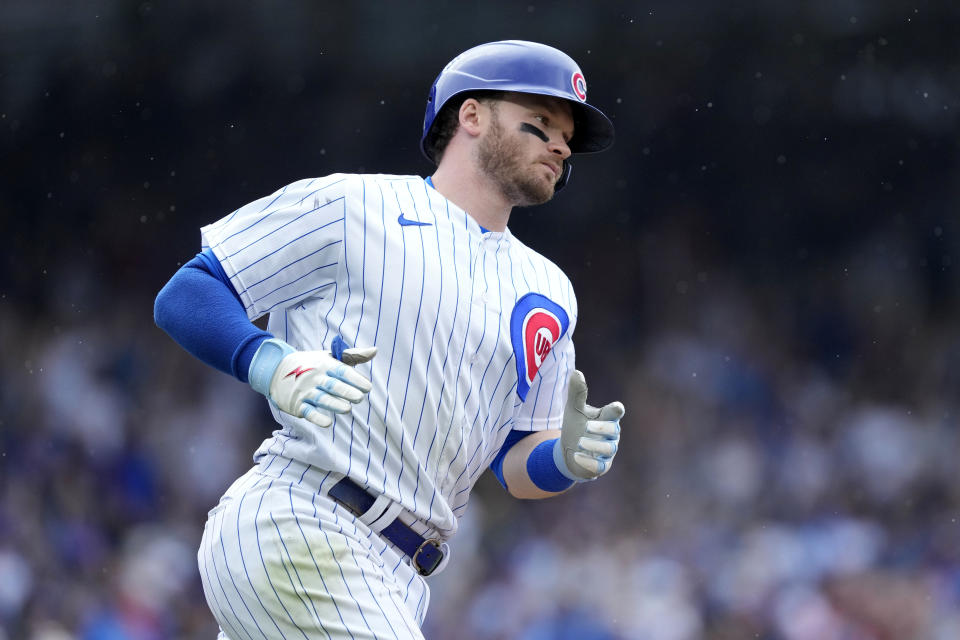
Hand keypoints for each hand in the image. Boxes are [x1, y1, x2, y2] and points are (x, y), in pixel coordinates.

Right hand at [248, 338, 376, 427]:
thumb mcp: (328, 357)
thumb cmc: (310, 364)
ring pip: (321, 399)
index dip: (355, 379)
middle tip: (360, 398)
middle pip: (332, 385)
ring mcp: (305, 391)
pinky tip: (327, 423)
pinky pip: (307, 411)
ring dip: (334, 404)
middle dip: (346, 391)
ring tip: (347, 408)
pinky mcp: (296, 405)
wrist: (275, 370)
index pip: (341, 371)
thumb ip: (352, 355)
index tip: (368, 387)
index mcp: (324, 364)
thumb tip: (375, 351)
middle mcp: (314, 377)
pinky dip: (317, 417)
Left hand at [553, 370, 623, 480]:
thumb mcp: (573, 409)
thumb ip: (577, 392)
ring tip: (579, 442)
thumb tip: (576, 372)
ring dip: (594, 445)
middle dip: (601, 428)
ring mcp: (607, 452)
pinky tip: (576, 456)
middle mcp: (611, 435)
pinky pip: (600, 466)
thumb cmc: (575, 426)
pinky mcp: (601, 466)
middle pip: (614, 430)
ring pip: (609, 449)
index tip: (616, 408)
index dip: (616, 410)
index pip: (615, 413)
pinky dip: (588, 461)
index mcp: (606, 418)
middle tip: (585, 427)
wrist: (567, 452)